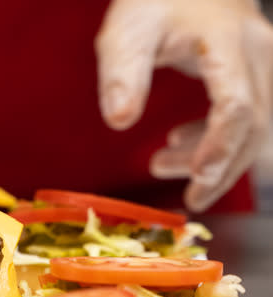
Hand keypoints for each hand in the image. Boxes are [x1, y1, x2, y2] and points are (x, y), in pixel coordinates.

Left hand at [96, 0, 272, 211]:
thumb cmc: (152, 2)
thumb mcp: (126, 32)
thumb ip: (122, 75)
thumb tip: (119, 121)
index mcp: (224, 40)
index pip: (235, 104)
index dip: (219, 147)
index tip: (198, 179)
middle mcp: (256, 50)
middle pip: (255, 123)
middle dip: (223, 167)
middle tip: (190, 197)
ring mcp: (264, 59)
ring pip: (257, 124)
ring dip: (217, 155)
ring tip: (161, 164)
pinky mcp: (259, 69)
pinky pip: (250, 114)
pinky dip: (219, 138)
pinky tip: (180, 144)